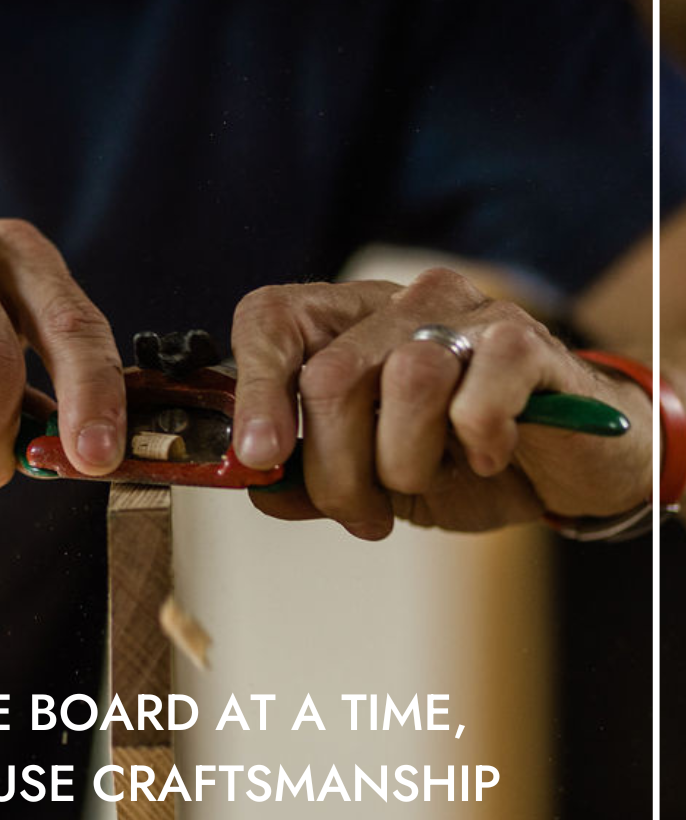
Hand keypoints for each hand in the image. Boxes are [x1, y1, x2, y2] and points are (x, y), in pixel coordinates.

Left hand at [230, 269, 652, 536]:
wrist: (565, 465)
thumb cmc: (456, 462)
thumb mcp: (369, 479)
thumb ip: (310, 478)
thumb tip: (260, 484)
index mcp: (345, 324)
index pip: (272, 318)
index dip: (254, 388)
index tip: (259, 458)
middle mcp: (397, 306)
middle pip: (329, 376)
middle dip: (336, 471)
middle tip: (364, 513)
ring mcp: (464, 314)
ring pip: (405, 383)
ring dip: (405, 464)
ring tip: (428, 480)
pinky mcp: (524, 342)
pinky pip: (476, 400)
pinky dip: (475, 446)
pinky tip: (486, 458)